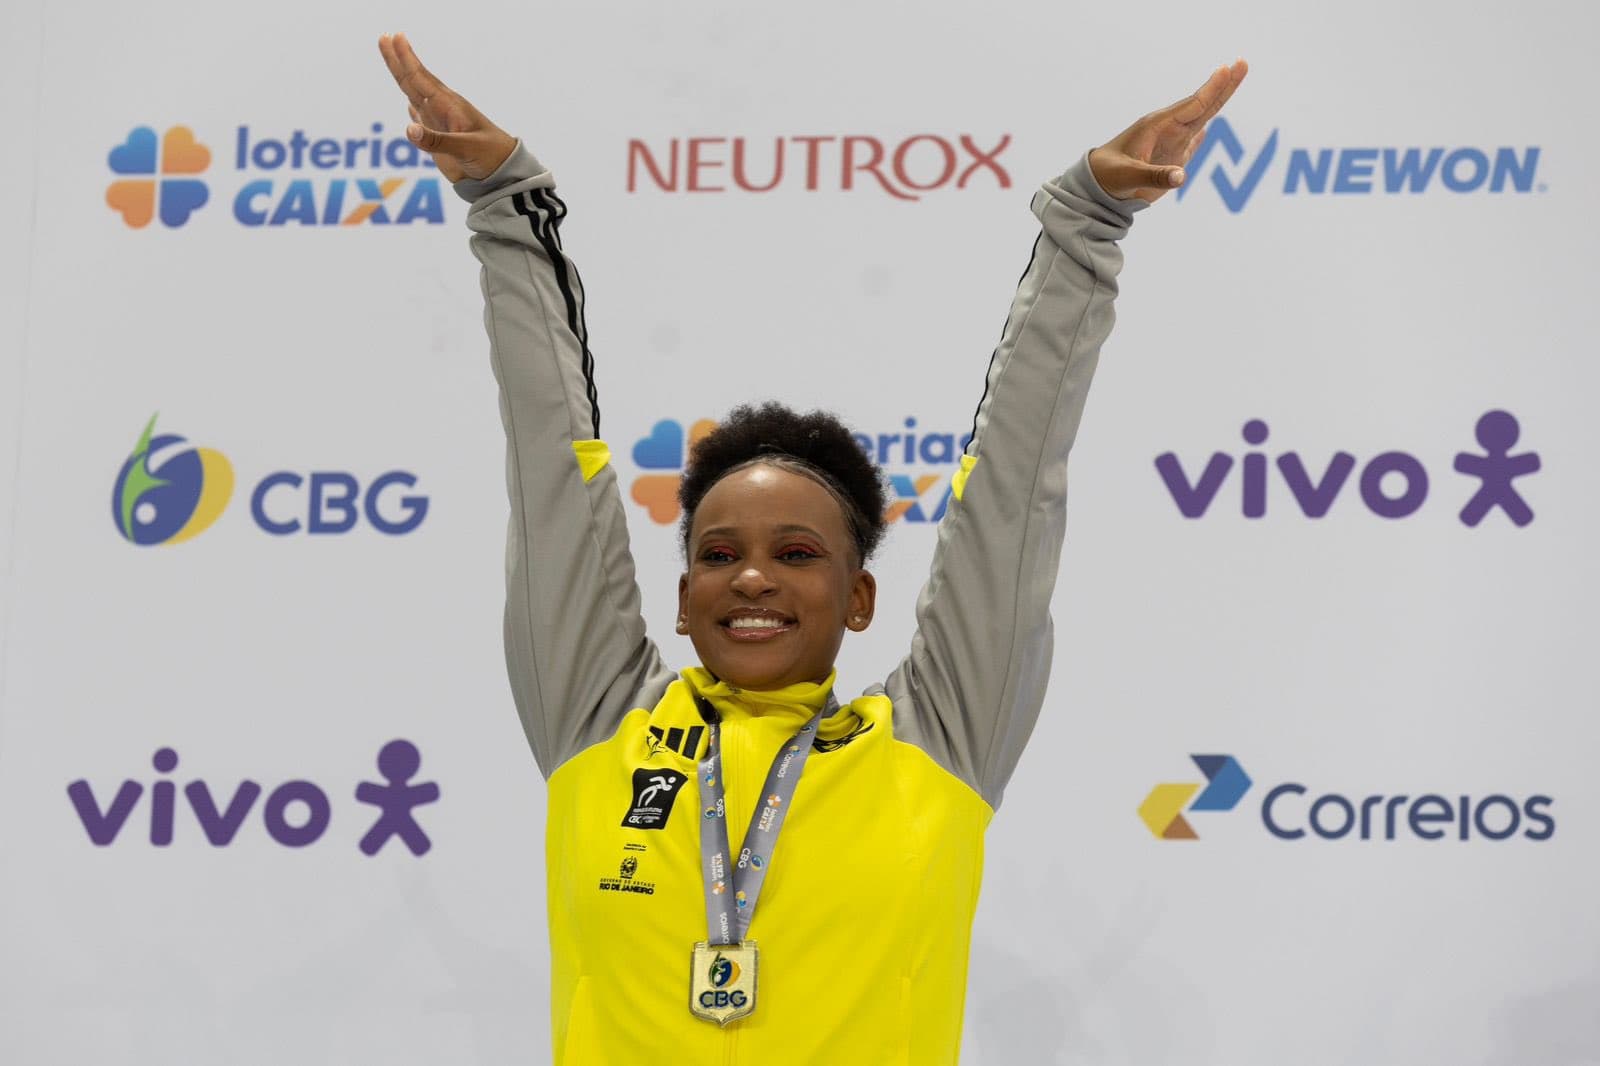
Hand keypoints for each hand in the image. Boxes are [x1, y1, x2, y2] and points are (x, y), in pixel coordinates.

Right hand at [377, 33, 517, 182]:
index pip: (421, 78)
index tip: (393, 37)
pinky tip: (409, 105)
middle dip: (398, 60)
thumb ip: (436, 140)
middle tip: (384, 37)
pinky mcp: (440, 140)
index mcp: (449, 106)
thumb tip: (408, 128)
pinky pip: (422, 119)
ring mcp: (440, 124)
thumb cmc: (490, 156)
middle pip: (414, 81)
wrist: (503, 174)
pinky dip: (413, 110)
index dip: (406, 59)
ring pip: (415, 96)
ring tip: (392, 59)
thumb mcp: (466, 148)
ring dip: (403, 79)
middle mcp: (442, 110)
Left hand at [1089, 60, 1247, 202]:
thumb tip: (1181, 177)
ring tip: (1235, 79)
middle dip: (1223, 86)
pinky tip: (1209, 125)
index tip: (1228, 68)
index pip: (1192, 105)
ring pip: (1200, 119)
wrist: (1096, 187)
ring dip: (1218, 101)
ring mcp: (1171, 143)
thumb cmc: (1108, 177)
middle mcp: (1168, 130)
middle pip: (1202, 105)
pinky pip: (1192, 140)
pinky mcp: (1171, 158)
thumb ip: (1154, 176)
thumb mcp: (1128, 177)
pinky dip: (1203, 130)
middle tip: (1242, 63)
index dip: (1212, 89)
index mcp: (1157, 126)